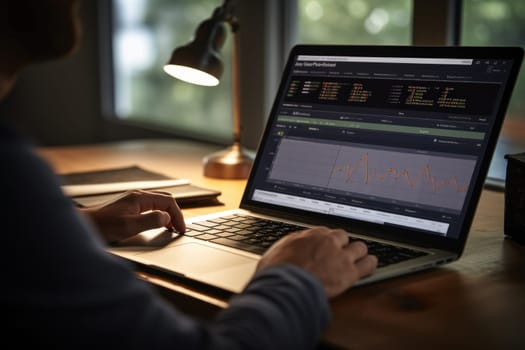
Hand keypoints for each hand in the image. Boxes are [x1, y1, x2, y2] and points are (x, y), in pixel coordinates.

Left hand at [79, 190, 185, 242]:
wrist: (84, 225)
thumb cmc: (103, 226)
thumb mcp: (130, 226)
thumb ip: (151, 220)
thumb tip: (167, 218)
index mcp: (140, 197)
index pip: (168, 201)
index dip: (178, 215)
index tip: (181, 229)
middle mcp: (137, 196)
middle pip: (165, 200)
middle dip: (175, 214)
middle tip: (179, 228)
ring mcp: (132, 200)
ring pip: (158, 203)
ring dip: (167, 214)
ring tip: (171, 228)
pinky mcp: (128, 207)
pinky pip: (150, 207)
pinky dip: (159, 215)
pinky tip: (157, 224)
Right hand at [257, 226, 376, 297]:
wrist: (286, 285)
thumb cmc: (277, 272)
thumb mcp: (276, 251)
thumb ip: (288, 247)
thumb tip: (288, 248)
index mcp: (310, 235)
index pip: (325, 232)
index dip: (326, 241)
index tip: (326, 246)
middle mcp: (328, 241)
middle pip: (343, 236)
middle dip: (343, 244)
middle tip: (340, 253)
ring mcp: (340, 256)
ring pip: (360, 247)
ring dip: (358, 252)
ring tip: (358, 258)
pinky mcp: (350, 272)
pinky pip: (369, 264)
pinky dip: (370, 264)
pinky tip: (370, 265)